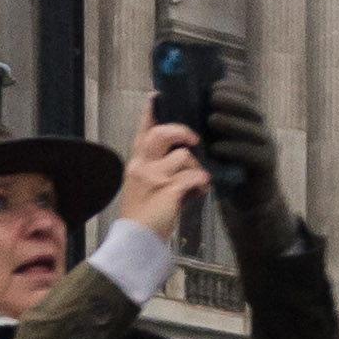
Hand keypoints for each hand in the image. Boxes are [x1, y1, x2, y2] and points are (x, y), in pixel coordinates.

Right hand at [114, 120, 206, 243]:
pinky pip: (193, 178)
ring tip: (197, 184)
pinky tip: (201, 192)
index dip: (150, 112)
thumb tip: (189, 162)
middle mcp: (142, 166)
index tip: (156, 95)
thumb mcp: (147, 189)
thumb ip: (163, 172)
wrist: (136, 243)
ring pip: (184, 157)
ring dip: (196, 169)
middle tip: (194, 142)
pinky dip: (202, 184)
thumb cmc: (145, 218)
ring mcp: (154, 178)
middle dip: (182, 133)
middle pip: (162, 134)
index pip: (143, 131)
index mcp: (136, 164)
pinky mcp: (167, 192)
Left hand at [199, 88, 299, 259]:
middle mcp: (261, 129)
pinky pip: (254, 153)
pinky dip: (235, 149)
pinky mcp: (266, 165)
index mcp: (249, 119)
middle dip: (232, 100)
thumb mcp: (215, 138)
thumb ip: (204, 122)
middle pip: (252, 108)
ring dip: (233, 122)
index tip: (212, 86)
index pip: (246, 95)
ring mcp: (267, 146)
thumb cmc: (226, 165)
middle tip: (212, 98)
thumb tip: (176, 103)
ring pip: (254, 129)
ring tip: (212, 119)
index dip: (231, 88)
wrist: (247, 198)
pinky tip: (218, 148)